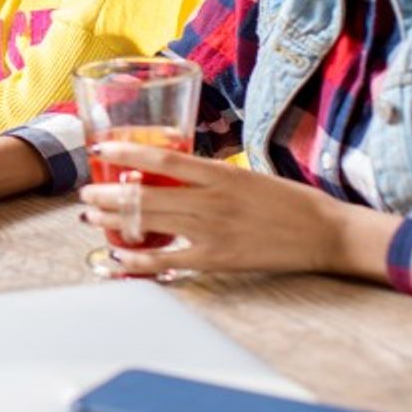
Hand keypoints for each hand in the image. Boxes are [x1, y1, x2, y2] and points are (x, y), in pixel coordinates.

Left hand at [76, 143, 398, 281]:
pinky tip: (119, 259)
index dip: (124, 153)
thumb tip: (173, 171)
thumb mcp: (246, 175)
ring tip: (91, 218)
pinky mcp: (217, 259)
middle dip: (107, 195)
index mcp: (220, 173)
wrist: (325, 232)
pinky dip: (139, 261)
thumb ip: (210, 176)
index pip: (161, 158)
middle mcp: (211, 200)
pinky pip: (168, 260)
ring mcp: (212, 231)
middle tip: (85, 193)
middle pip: (145, 194)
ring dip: (113, 221)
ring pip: (149, 224)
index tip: (99, 150)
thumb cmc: (288, 201)